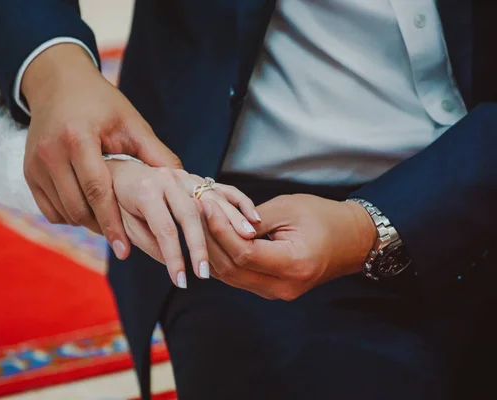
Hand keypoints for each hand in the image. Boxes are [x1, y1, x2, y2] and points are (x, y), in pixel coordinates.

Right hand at [20, 43, 180, 259]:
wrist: (59, 84)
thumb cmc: (101, 103)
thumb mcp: (131, 123)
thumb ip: (156, 154)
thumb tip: (184, 183)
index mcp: (78, 138)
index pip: (97, 191)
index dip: (113, 223)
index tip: (125, 250)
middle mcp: (50, 152)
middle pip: (78, 208)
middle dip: (102, 227)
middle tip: (124, 238)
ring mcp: (34, 164)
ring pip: (64, 213)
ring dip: (87, 223)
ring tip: (110, 220)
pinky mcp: (28, 172)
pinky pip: (49, 210)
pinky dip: (70, 216)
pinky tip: (89, 209)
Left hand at [107, 160, 260, 287]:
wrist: (121, 171)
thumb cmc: (118, 202)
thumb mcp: (122, 223)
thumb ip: (143, 241)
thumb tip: (167, 262)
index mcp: (146, 190)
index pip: (164, 229)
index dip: (173, 257)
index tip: (181, 281)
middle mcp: (168, 179)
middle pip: (191, 214)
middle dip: (202, 245)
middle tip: (208, 272)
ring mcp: (185, 175)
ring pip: (212, 199)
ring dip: (230, 221)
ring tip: (244, 243)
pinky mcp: (197, 177)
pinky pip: (223, 188)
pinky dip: (240, 202)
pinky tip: (254, 220)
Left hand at [202, 194, 376, 299]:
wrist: (351, 240)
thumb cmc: (323, 218)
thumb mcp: (288, 210)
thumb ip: (252, 220)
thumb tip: (218, 220)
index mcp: (294, 264)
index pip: (244, 254)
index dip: (220, 230)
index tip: (206, 206)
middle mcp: (284, 287)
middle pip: (232, 269)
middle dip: (210, 240)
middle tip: (196, 212)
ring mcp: (277, 293)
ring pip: (231, 277)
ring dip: (212, 250)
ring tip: (199, 222)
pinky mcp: (271, 289)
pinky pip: (239, 277)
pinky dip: (222, 259)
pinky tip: (210, 238)